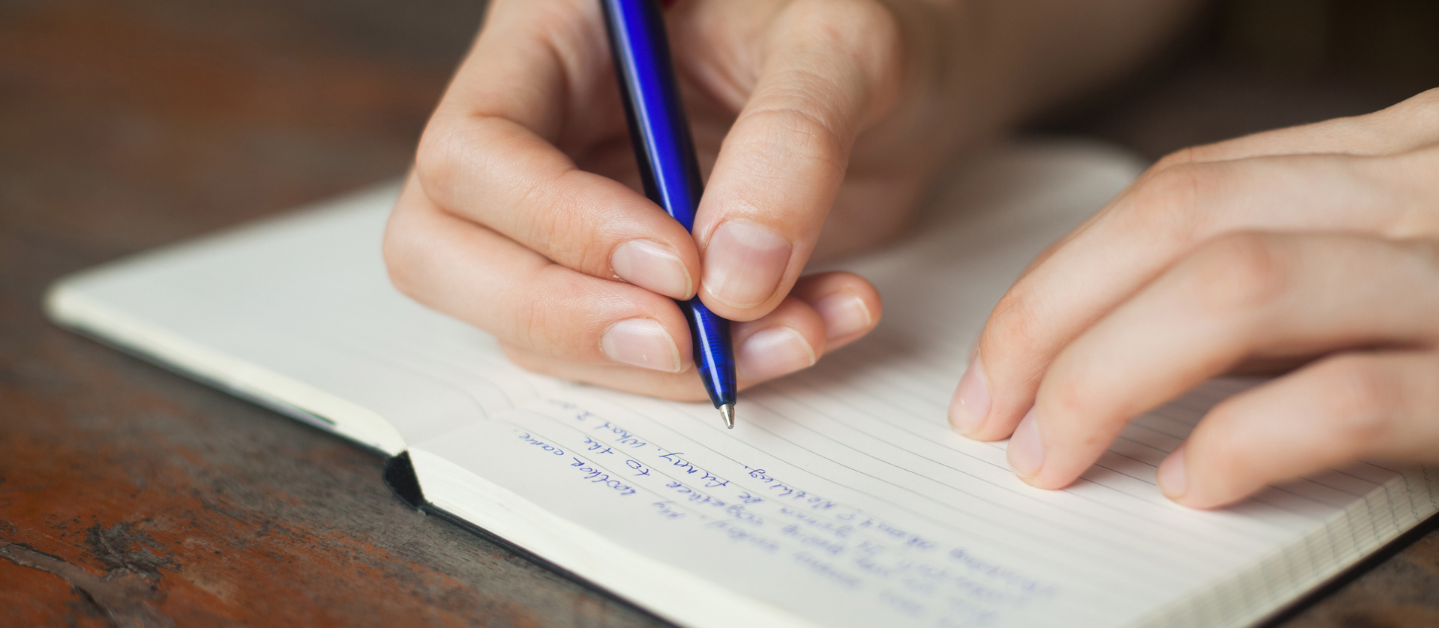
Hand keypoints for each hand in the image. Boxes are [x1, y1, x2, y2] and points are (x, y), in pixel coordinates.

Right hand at [382, 0, 1191, 398]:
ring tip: (807, 329)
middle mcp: (540, 135)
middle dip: (565, 319)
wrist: (914, 77)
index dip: (557, 223)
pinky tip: (815, 328)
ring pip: (540, 328)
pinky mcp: (630, 284)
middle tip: (687, 342)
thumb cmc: (864, 22)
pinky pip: (632, 354)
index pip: (475, 151)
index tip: (680, 265)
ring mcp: (574, 218)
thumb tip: (735, 281)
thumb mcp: (842, 45)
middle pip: (448, 254)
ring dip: (667, 363)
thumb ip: (792, 138)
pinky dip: (724, 364)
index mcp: (550, 39)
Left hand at [949, 87, 1438, 507]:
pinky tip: (1200, 486)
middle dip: (1055, 321)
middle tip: (994, 412)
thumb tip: (1135, 336)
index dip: (1067, 275)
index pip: (1182, 187)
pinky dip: (1252, 442)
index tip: (1003, 355)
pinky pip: (1354, 397)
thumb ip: (1307, 264)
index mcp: (1404, 146)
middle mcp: (1438, 186)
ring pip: (1241, 292)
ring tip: (1055, 453)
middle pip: (1184, 224)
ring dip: (1113, 378)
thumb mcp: (1430, 248)